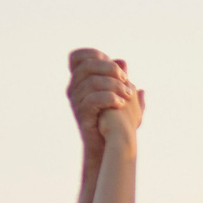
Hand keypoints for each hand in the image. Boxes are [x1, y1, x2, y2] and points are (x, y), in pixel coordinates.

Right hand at [67, 49, 143, 164]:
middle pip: (87, 66)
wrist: (109, 147)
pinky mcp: (81, 115)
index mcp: (81, 80)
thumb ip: (121, 79)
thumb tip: (123, 61)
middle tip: (126, 80)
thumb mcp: (122, 96)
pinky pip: (92, 99)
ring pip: (92, 82)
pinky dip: (110, 98)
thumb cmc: (116, 121)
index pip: (77, 57)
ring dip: (115, 86)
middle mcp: (74, 88)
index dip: (94, 54)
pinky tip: (121, 104)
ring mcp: (76, 102)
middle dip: (110, 69)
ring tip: (128, 95)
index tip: (114, 66)